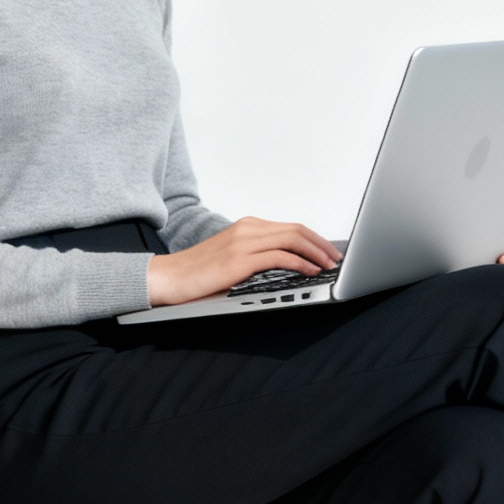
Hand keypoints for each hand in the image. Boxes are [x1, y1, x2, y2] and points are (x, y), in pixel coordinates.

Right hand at [146, 217, 343, 305]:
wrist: (168, 277)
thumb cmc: (199, 272)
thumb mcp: (232, 258)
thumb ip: (257, 256)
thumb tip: (288, 266)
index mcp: (247, 226)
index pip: (290, 227)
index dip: (314, 238)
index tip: (329, 250)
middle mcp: (247, 228)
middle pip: (296, 230)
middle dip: (321, 244)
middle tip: (336, 258)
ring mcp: (243, 242)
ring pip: (292, 239)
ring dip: (316, 253)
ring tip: (328, 265)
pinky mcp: (239, 259)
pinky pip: (279, 256)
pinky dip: (300, 263)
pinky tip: (310, 271)